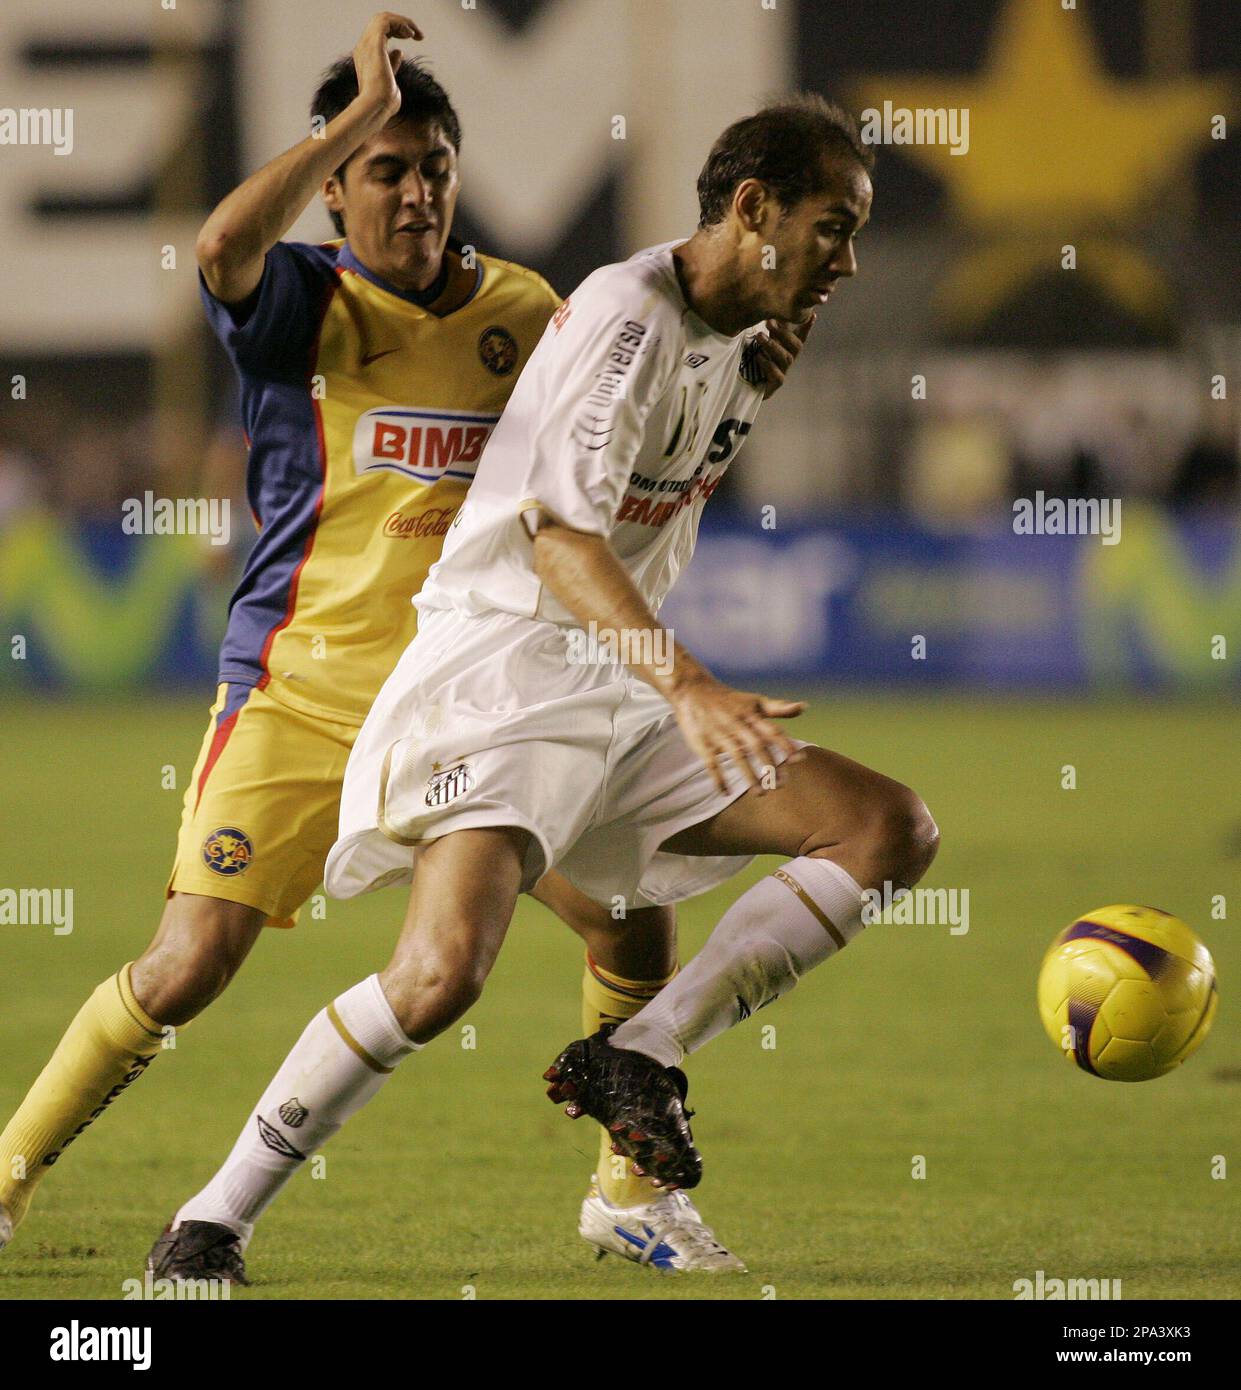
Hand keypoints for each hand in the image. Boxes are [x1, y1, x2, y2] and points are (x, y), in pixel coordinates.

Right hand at [352, 12, 423, 121]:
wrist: (376, 107)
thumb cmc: (383, 102)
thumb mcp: (390, 79)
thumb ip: (392, 64)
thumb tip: (398, 51)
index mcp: (365, 55)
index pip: (379, 32)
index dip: (396, 30)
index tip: (412, 38)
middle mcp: (364, 47)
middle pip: (380, 21)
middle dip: (400, 23)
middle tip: (416, 35)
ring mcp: (367, 44)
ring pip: (383, 18)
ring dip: (402, 22)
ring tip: (416, 34)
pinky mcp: (375, 44)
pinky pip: (387, 21)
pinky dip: (400, 23)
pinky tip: (411, 35)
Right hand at [668, 672, 805, 795]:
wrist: (693, 691)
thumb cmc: (730, 700)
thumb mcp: (754, 701)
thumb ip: (779, 708)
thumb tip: (804, 707)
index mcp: (751, 715)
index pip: (772, 731)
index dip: (786, 744)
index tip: (799, 760)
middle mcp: (737, 724)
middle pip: (756, 746)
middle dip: (770, 765)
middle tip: (780, 784)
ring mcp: (719, 734)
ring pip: (736, 756)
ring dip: (749, 776)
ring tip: (760, 793)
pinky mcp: (702, 743)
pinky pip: (711, 763)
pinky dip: (719, 778)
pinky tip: (726, 793)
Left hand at [757, 313, 814, 398]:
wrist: (747, 385)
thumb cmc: (757, 359)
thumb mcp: (765, 340)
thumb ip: (772, 328)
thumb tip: (772, 311)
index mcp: (788, 348)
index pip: (801, 337)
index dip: (807, 327)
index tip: (812, 315)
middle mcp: (789, 359)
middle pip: (796, 346)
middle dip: (784, 333)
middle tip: (769, 322)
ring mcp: (784, 372)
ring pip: (786, 358)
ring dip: (772, 345)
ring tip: (758, 336)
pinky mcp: (775, 384)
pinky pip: (777, 375)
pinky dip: (768, 364)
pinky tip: (758, 357)